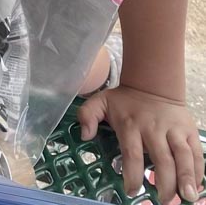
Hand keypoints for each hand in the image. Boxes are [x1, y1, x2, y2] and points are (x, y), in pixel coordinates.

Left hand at [79, 86, 203, 203]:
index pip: (132, 154)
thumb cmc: (124, 100)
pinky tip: (196, 185)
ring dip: (186, 177)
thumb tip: (84, 135)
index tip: (131, 191)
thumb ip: (88, 115)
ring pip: (183, 155)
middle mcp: (153, 129)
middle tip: (164, 201)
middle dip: (165, 183)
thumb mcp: (100, 102)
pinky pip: (197, 153)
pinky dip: (198, 170)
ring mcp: (173, 130)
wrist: (152, 85)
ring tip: (186, 197)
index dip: (132, 175)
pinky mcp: (189, 131)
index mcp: (130, 125)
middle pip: (162, 159)